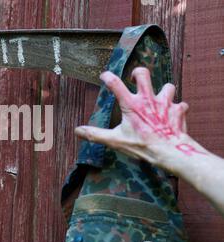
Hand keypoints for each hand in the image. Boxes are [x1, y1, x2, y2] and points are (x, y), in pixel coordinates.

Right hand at [75, 67, 204, 166]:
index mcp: (131, 105)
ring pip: (167, 86)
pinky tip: (174, 114)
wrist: (171, 151)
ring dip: (163, 91)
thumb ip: (95, 134)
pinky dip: (177, 108)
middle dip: (138, 73)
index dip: (108, 77)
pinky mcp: (178, 111)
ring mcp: (165, 103)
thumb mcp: (115, 141)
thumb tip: (78, 131)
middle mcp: (148, 99)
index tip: (104, 76)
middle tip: (134, 79)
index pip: (115, 84)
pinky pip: (181, 105)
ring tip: (158, 97)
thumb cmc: (143, 146)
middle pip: (143, 74)